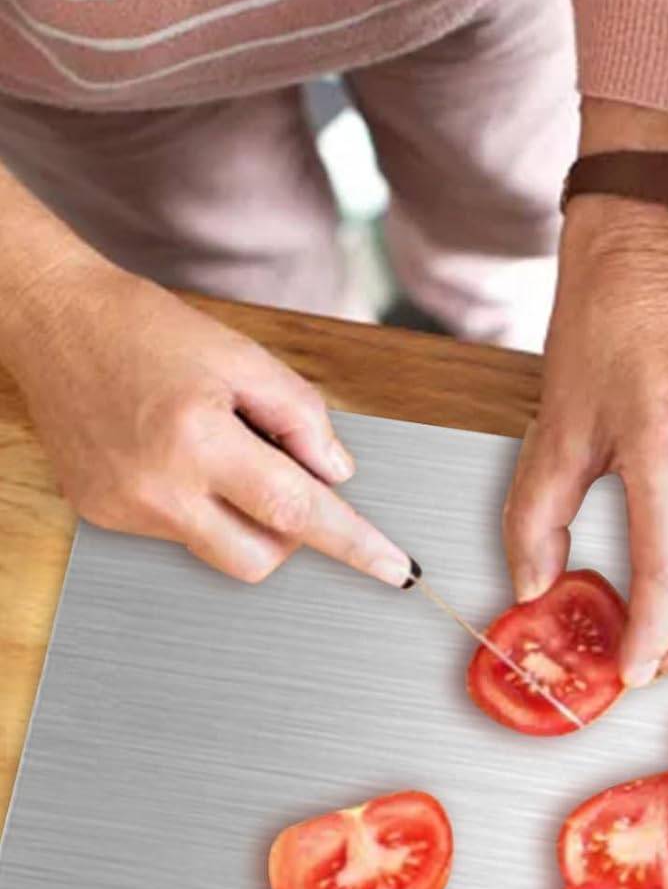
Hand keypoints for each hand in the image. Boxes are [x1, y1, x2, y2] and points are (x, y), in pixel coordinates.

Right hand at [1, 261, 409, 585]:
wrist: (52, 319)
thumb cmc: (142, 329)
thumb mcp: (241, 356)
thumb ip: (302, 417)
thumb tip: (337, 475)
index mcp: (197, 439)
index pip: (295, 510)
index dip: (353, 544)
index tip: (393, 569)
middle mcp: (156, 485)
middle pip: (260, 559)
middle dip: (286, 531)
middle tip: (274, 474)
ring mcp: (124, 507)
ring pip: (219, 551)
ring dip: (238, 514)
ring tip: (210, 449)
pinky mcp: (102, 515)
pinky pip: (178, 534)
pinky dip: (195, 505)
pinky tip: (173, 456)